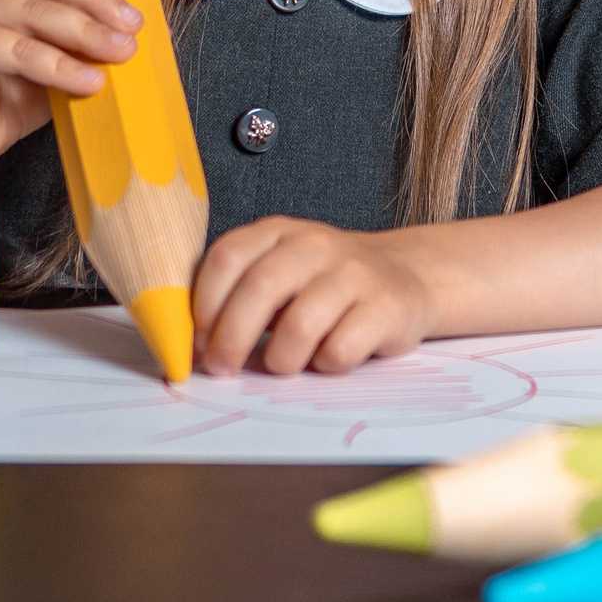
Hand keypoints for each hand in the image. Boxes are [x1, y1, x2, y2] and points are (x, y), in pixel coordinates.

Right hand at [0, 0, 141, 194]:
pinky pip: (22, 51)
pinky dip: (62, 66)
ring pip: (38, 12)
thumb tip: (134, 21)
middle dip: (98, 1)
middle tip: (133, 25)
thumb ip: (81, 29)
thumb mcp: (54, 52)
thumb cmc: (6, 96)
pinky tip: (90, 81)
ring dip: (88, 32)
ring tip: (122, 52)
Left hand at [191, 218, 439, 375]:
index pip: (227, 256)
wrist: (405, 275)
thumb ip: (240, 294)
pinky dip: (324, 365)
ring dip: (280, 359)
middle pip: (260, 288)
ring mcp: (354, 273)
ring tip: (282, 365)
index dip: (204, 303)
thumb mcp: (280, 272)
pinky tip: (327, 358)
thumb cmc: (323, 285)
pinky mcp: (386, 307)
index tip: (198, 340)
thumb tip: (196, 345)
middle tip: (222, 369)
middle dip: (232, 339)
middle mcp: (316, 244)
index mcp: (279, 232)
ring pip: (300, 325)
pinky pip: (340, 349)